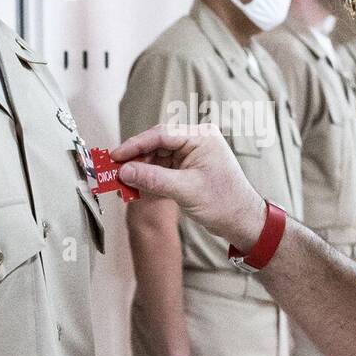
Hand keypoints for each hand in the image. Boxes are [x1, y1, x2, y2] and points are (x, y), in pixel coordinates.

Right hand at [114, 124, 267, 250]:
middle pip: (156, 144)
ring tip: (122, 183)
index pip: (161, 135)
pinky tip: (136, 187)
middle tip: (113, 171)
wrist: (242, 221)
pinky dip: (148, 177)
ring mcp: (192, 154)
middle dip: (135, 158)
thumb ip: (153, 179)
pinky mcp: (188, 168)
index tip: (115, 156)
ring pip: (156, 156)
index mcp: (201, 137)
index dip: (135, 145)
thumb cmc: (224, 203)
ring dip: (140, 169)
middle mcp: (196, 141)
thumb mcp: (185, 191)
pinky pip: (162, 168)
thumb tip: (125, 172)